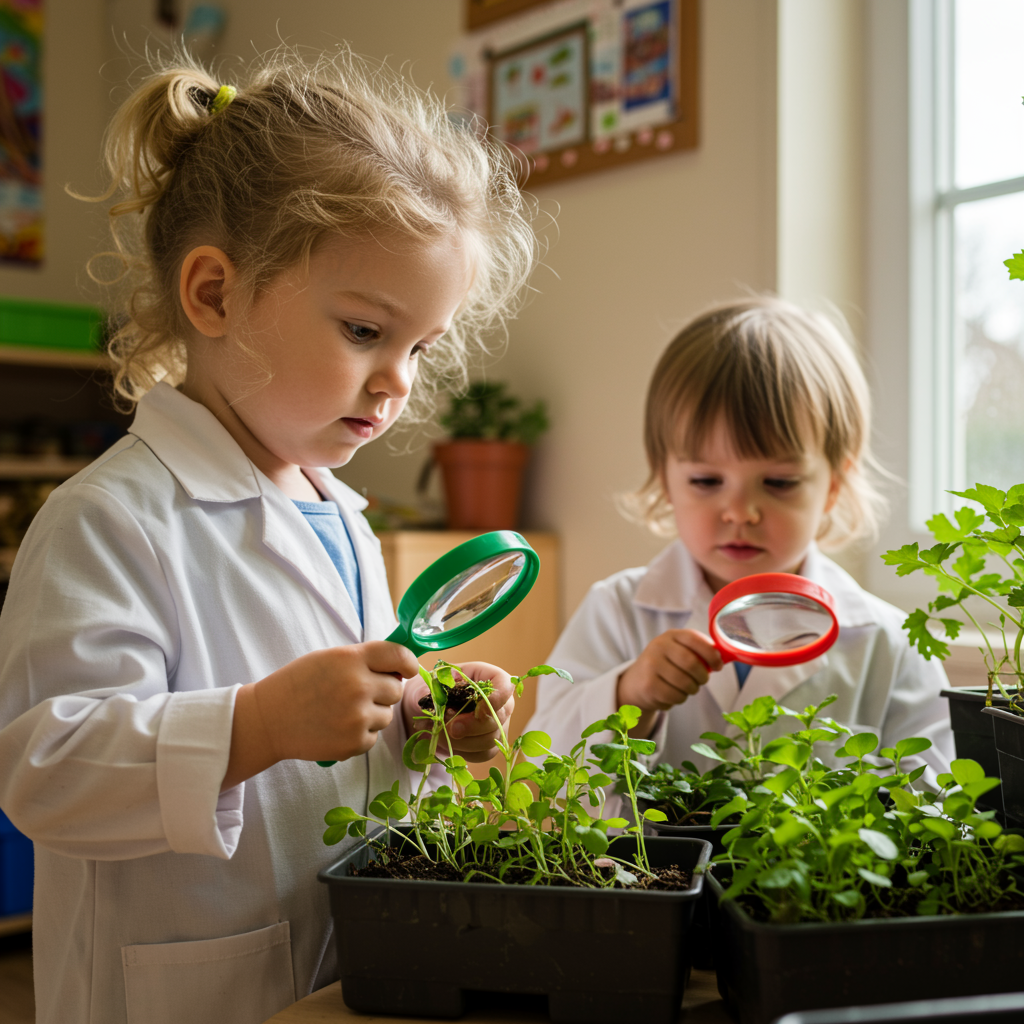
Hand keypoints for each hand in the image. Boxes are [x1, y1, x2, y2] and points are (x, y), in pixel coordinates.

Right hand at [224, 641, 418, 787]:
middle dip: (382, 691)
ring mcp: (357, 717)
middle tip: (358, 692)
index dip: (407, 662)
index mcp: (351, 659)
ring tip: (341, 711)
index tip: (407, 669)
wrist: (268, 720)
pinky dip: (360, 734)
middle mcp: (358, 686)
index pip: (398, 655)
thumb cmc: (299, 684)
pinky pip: (373, 737)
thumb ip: (364, 660)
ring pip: (386, 715)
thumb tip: (401, 670)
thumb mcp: (330, 659)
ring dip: (371, 713)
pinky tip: (336, 727)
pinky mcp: (354, 743)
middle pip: (395, 689)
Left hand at [401, 661, 515, 763]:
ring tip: (439, 734)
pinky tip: (447, 743)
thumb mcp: (431, 682)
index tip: (479, 710)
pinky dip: (463, 751)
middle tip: (450, 728)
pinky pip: (483, 754)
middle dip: (471, 727)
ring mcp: (497, 724)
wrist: (428, 710)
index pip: (505, 685)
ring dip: (462, 742)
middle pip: (498, 718)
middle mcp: (499, 701)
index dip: (497, 699)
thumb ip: (436, 686)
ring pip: (490, 740)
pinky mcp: (490, 744)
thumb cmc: (433, 690)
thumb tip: (445, 692)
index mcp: (488, 677)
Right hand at [616, 629, 721, 732]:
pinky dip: (680, 698)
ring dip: (692, 689)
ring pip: (685, 683)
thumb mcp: (679, 651)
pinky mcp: (648, 684)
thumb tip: (724, 658)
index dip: (711, 654)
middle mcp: (658, 646)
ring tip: (686, 687)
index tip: (718, 666)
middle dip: (702, 676)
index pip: (695, 639)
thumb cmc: (667, 665)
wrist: (636, 681)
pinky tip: (673, 694)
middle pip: (691, 663)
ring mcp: (651, 665)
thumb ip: (699, 652)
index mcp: (671, 635)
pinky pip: (676, 696)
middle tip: (702, 680)